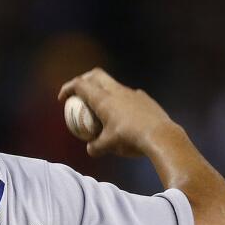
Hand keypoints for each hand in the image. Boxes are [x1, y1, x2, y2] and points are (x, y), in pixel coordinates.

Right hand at [58, 68, 176, 157]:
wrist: (162, 137)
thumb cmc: (130, 139)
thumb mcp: (108, 146)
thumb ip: (95, 146)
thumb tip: (91, 149)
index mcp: (103, 99)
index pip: (80, 85)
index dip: (68, 88)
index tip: (63, 98)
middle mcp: (117, 91)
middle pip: (96, 75)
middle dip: (84, 80)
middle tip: (79, 93)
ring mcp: (132, 93)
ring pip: (113, 85)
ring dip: (103, 91)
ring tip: (101, 108)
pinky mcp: (145, 99)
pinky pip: (128, 95)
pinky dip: (120, 101)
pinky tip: (123, 115)